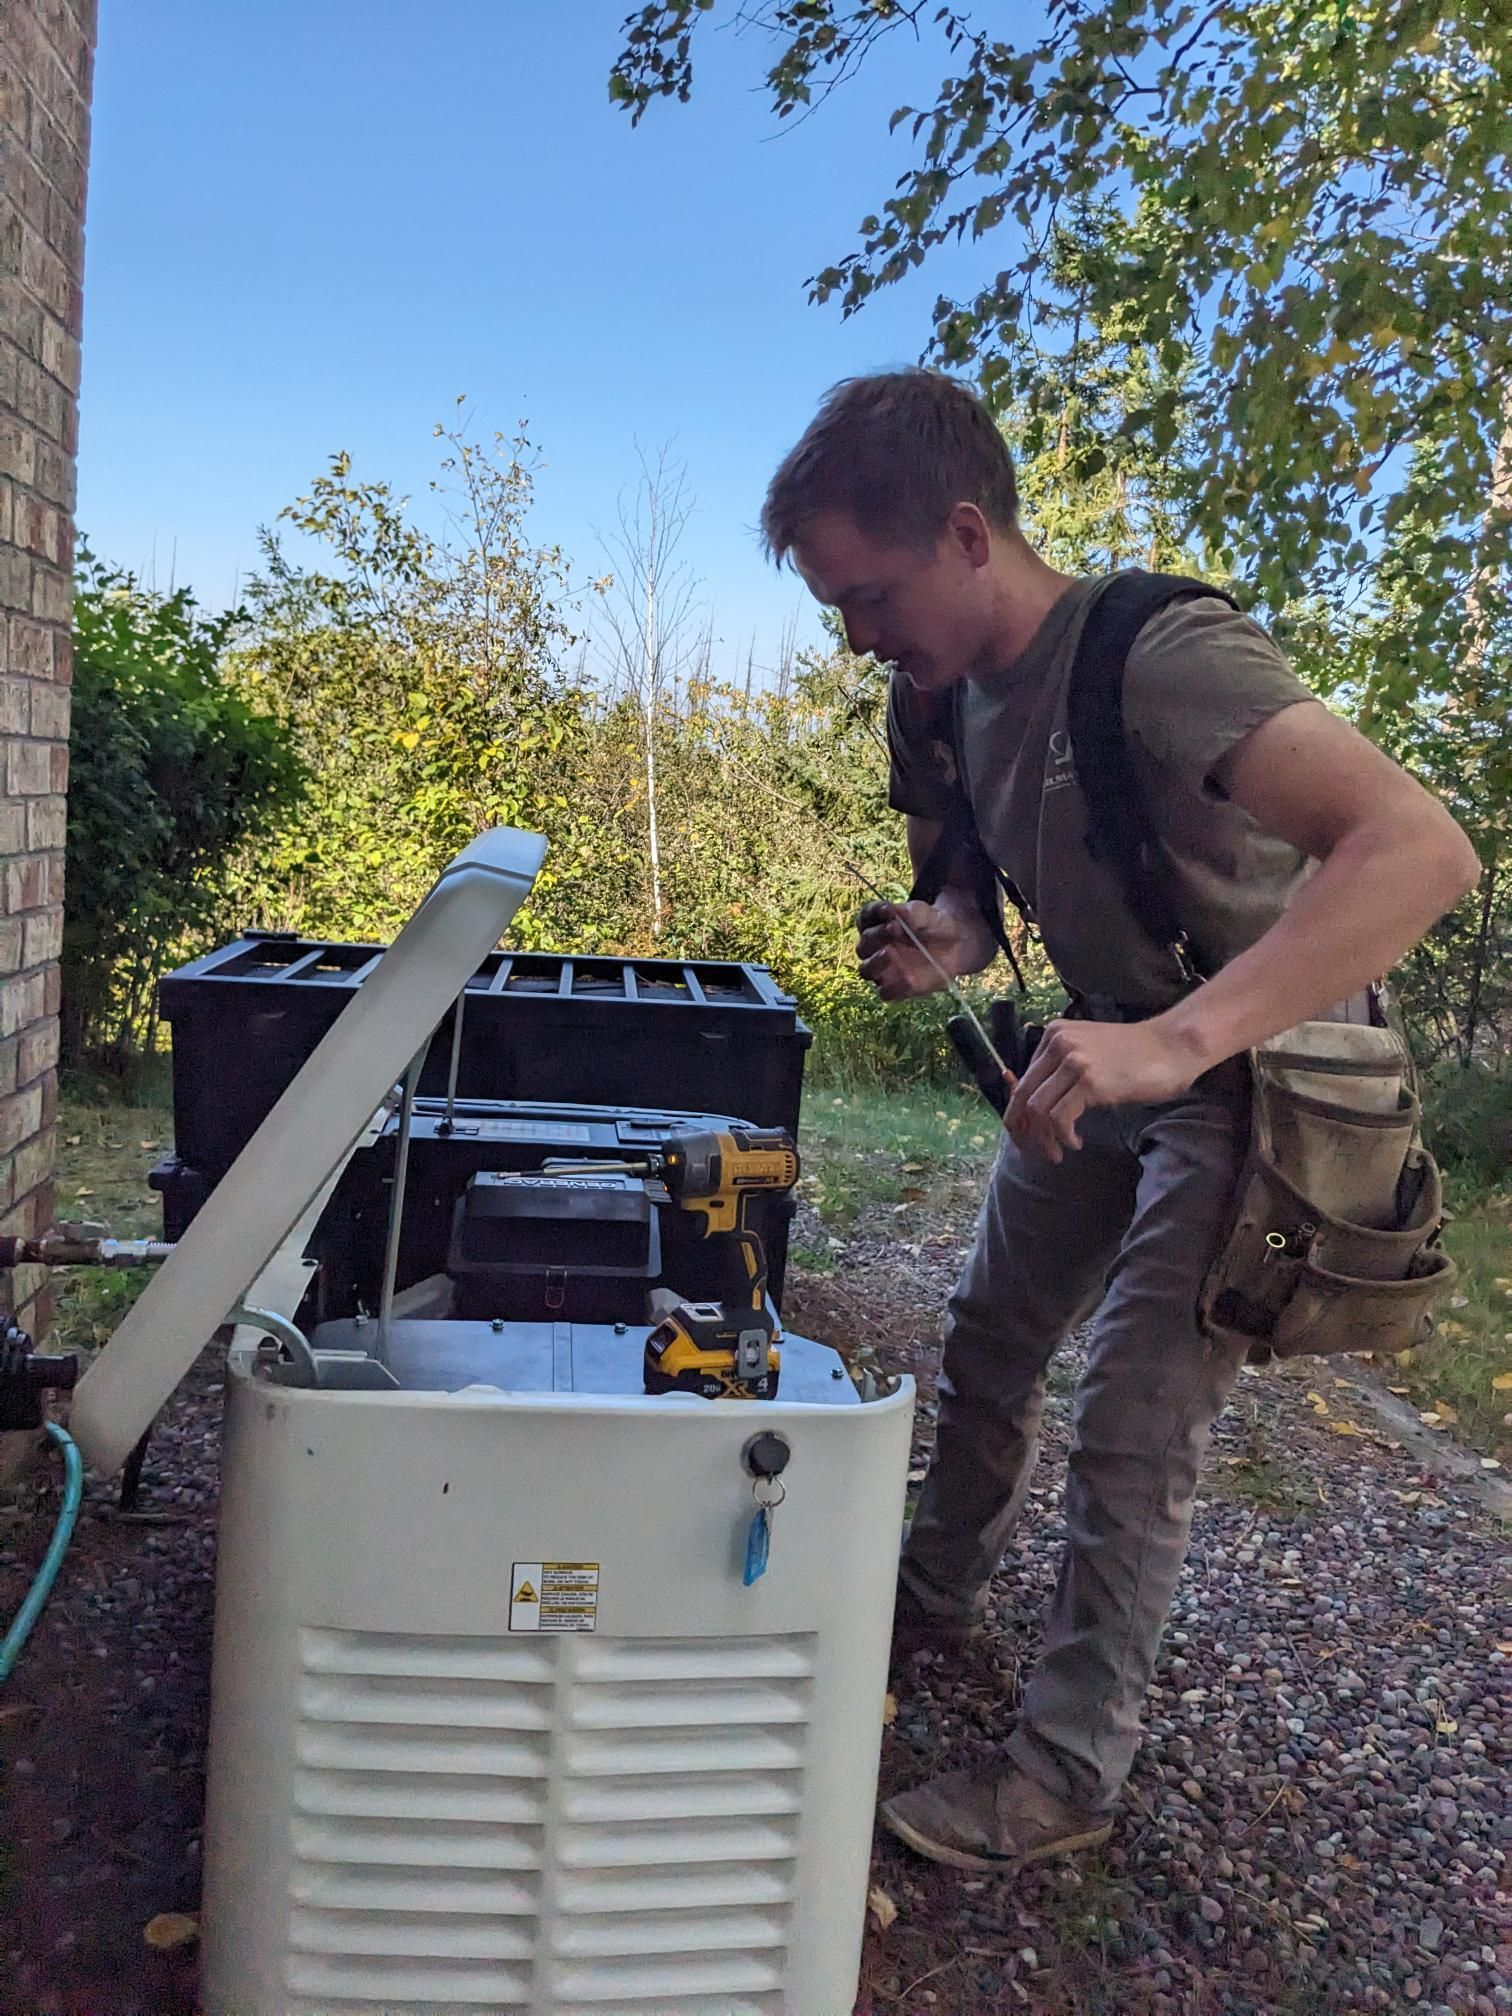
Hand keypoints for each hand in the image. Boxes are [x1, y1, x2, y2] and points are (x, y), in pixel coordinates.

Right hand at [856, 899, 966, 1000]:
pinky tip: (906, 977)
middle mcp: (874, 947)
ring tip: (890, 953)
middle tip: (895, 928)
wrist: (954, 944)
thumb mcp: (926, 914)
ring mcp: (883, 969)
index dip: (872, 912)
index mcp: (877, 924)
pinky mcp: (895, 987)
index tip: (887, 908)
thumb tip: (893, 912)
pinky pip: (885, 992)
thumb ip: (911, 913)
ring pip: (866, 970)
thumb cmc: (932, 925)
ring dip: (875, 962)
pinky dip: (892, 986)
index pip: (865, 917)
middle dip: (877, 935)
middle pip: (865, 944)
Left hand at [1004, 1015, 1210, 1161]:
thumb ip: (1064, 1072)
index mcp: (1054, 1035)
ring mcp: (1073, 1061)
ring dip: (1042, 1139)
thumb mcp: (1092, 1055)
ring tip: (1057, 1153)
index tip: (1026, 1137)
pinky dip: (1062, 1136)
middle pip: (1023, 1097)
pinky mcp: (1089, 1081)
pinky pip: (1059, 1117)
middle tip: (1033, 1152)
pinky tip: (1075, 1143)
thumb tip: (1039, 1107)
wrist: (1175, 1045)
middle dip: (1023, 1131)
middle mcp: (1058, 1044)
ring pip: (1037, 1110)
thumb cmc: (1138, 1056)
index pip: (1022, 1082)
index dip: (1019, 1115)